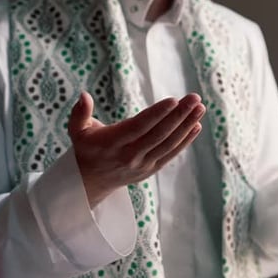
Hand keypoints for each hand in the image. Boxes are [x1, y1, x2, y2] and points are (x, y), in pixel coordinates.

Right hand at [68, 92, 205, 207]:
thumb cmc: (86, 149)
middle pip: (158, 134)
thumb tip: (84, 95)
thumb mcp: (77, 131)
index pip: (138, 127)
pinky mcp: (151, 169)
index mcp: (112, 143)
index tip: (174, 100)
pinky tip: (196, 125)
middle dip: (179, 115)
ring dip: (186, 126)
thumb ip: (80, 113)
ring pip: (168, 144)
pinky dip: (185, 141)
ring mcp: (142, 164)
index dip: (157, 114)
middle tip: (195, 98)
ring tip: (200, 108)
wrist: (91, 182)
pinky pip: (171, 154)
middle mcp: (129, 156)